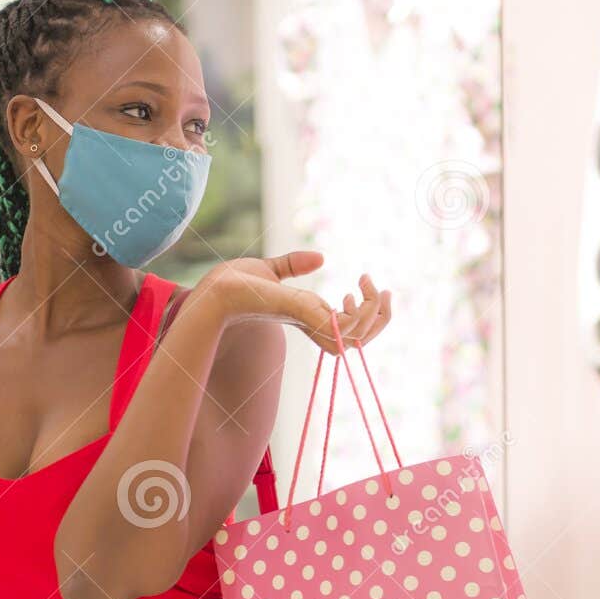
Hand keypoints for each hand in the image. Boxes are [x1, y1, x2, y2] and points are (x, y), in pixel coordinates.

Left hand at [194, 251, 391, 354]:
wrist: (215, 290)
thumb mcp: (271, 270)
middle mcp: (313, 326)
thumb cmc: (234, 285)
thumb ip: (294, 265)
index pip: (350, 331)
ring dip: (374, 314)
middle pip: (362, 340)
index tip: (365, 284)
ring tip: (368, 285)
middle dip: (382, 318)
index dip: (369, 314)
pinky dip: (358, 315)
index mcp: (309, 317)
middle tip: (384, 291)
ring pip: (359, 338)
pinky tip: (351, 291)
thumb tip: (320, 258)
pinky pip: (345, 332)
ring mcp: (309, 325)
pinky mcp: (304, 317)